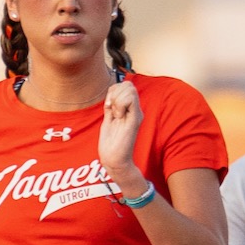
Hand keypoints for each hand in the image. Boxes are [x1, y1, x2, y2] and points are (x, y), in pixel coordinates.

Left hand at [100, 78, 144, 193]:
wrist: (114, 159)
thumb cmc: (111, 143)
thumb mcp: (109, 118)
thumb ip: (112, 106)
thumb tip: (112, 92)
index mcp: (130, 109)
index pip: (125, 85)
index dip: (113, 90)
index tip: (108, 105)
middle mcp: (136, 110)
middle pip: (128, 85)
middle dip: (115, 93)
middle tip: (110, 109)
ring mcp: (136, 114)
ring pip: (129, 89)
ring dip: (117, 99)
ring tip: (115, 114)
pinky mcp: (135, 120)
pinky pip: (130, 100)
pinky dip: (119, 104)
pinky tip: (117, 116)